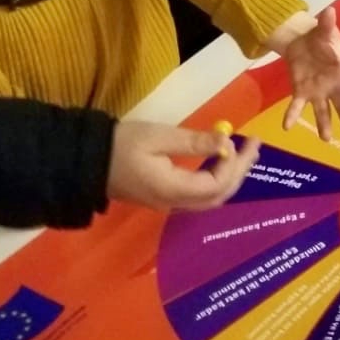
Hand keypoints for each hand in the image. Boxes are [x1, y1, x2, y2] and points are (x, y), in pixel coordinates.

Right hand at [106, 121, 260, 210]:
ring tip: (245, 153)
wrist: (85, 162)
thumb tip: (227, 144)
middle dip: (240, 171)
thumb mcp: (158, 136)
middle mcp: (174, 203)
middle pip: (218, 196)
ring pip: (210, 198)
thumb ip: (194, 142)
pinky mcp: (164, 197)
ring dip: (231, 176)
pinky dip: (217, 179)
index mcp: (172, 190)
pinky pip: (199, 194)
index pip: (216, 184)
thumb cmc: (120, 145)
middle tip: (254, 145)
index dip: (235, 164)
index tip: (243, 139)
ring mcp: (168, 203)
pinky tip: (222, 161)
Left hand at [267, 6, 339, 140]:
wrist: (302, 42)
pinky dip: (292, 115)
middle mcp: (334, 85)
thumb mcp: (324, 30)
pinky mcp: (302, 93)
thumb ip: (327, 25)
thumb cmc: (320, 37)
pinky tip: (286, 126)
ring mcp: (318, 92)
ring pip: (323, 111)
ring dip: (324, 125)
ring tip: (325, 139)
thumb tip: (329, 11)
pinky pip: (297, 106)